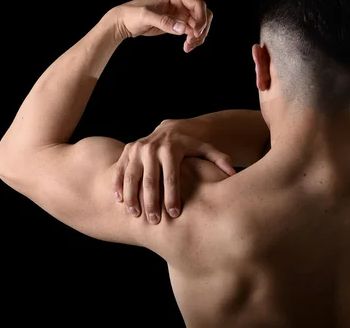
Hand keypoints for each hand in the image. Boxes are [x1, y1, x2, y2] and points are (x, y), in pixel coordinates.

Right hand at [112, 120, 235, 223]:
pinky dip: (118, 186)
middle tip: (155, 221)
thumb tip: (231, 174)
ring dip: (132, 197)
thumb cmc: (189, 147)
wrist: (168, 129)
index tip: (174, 214)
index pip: (171, 177)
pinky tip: (120, 202)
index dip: (172, 197)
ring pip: (131, 177)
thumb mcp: (205, 150)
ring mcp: (136, 149)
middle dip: (152, 202)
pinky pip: (119, 171)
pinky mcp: (126, 151)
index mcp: (171, 149)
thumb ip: (219, 160)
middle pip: (150, 180)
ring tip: (136, 215)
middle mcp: (151, 148)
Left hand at [114, 0, 213, 52]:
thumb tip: (182, 28)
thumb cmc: (133, 14)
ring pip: (199, 24)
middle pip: (203, 14)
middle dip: (202, 29)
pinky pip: (192, 31)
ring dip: (198, 37)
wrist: (125, 22)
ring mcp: (181, 13)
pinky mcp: (178, 23)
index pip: (198, 5)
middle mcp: (181, 3)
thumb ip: (164, 21)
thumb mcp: (146, 16)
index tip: (195, 33)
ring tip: (188, 47)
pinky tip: (186, 47)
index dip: (201, 19)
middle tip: (193, 41)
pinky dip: (192, 40)